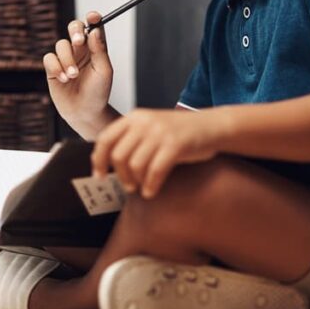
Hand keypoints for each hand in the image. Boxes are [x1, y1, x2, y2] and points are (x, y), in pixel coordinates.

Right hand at [43, 11, 113, 137]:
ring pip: (61, 44)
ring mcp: (66, 58)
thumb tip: (95, 30)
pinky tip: (64, 79)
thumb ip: (99, 50)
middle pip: (74, 28)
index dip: (92, 18)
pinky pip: (49, 58)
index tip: (92, 17)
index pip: (93, 27)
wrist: (84, 112)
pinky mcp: (53, 68)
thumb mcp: (104, 71)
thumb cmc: (98, 92)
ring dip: (67, 59)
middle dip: (75, 30)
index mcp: (95, 48)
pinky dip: (56, 67)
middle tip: (79, 41)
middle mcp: (80, 50)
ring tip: (73, 75)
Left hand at [91, 108, 218, 198]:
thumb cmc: (179, 132)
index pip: (105, 139)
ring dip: (136, 182)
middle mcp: (144, 122)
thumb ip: (131, 139)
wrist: (211, 126)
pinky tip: (152, 191)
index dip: (98, 160)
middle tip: (128, 185)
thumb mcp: (151, 127)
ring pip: (135, 165)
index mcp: (134, 117)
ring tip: (142, 187)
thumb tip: (107, 164)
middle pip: (119, 156)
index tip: (99, 175)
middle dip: (121, 176)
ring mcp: (160, 132)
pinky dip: (150, 185)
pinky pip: (155, 171)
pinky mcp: (175, 145)